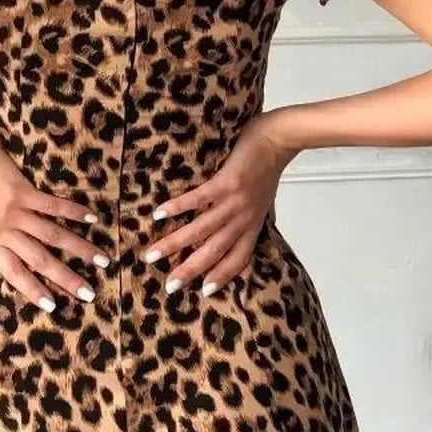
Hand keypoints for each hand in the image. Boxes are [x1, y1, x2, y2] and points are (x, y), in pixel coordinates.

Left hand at [0, 129, 108, 311]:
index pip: (14, 273)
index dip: (33, 290)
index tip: (53, 306)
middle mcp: (5, 231)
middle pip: (39, 260)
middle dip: (66, 278)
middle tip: (88, 293)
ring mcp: (16, 212)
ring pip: (52, 236)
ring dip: (79, 249)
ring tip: (101, 260)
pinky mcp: (25, 192)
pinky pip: (53, 206)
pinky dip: (73, 213)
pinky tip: (92, 219)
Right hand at [144, 112, 296, 294]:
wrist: (277, 140)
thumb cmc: (269, 170)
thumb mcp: (265, 202)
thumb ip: (252, 218)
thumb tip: (244, 231)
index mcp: (252, 225)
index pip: (239, 258)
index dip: (223, 276)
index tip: (203, 291)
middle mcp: (243, 219)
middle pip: (215, 251)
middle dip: (191, 270)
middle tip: (170, 286)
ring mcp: (234, 202)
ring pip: (202, 230)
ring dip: (176, 243)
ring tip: (153, 254)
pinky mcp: (225, 182)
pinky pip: (199, 199)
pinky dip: (178, 207)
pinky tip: (159, 213)